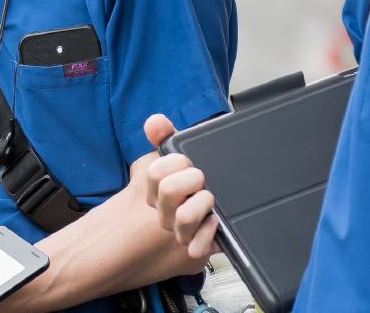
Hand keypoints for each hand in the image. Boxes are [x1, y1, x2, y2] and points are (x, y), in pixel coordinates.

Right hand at [141, 114, 219, 259]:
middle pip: (169, 190)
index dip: (176, 162)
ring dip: (202, 203)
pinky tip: (215, 222)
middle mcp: (165, 212)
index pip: (156, 172)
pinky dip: (208, 233)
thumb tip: (154, 121)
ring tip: (210, 200)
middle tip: (202, 179)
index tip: (187, 161)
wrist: (205, 217)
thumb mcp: (177, 158)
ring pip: (184, 218)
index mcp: (158, 189)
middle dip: (192, 178)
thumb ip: (166, 136)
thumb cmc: (188, 186)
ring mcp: (179, 231)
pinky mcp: (195, 248)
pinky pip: (197, 248)